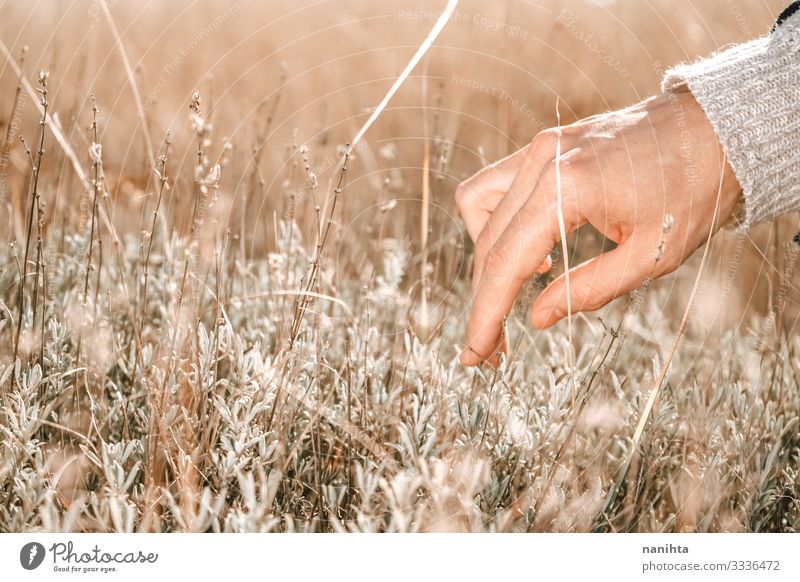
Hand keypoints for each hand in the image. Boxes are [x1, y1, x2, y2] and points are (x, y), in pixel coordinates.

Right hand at [455, 87, 741, 365]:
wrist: (720, 126)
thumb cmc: (695, 189)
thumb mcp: (653, 255)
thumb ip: (589, 289)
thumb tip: (536, 317)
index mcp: (568, 187)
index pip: (505, 262)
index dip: (485, 315)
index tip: (474, 354)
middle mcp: (543, 161)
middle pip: (487, 242)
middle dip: (484, 299)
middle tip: (494, 347)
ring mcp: (541, 147)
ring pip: (479, 207)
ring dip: (484, 258)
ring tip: (510, 293)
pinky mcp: (546, 144)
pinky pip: (497, 185)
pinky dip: (499, 222)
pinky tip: (530, 249)